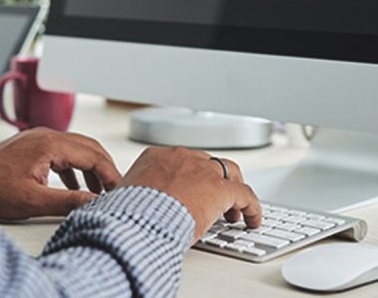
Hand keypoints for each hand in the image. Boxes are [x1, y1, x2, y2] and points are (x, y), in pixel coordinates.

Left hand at [0, 128, 120, 219]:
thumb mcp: (32, 200)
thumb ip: (68, 201)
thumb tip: (94, 203)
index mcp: (50, 144)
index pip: (92, 155)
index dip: (110, 173)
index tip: (119, 189)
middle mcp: (47, 135)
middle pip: (89, 147)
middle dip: (105, 167)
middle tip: (117, 187)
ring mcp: (40, 138)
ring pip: (77, 148)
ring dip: (92, 167)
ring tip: (101, 189)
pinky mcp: (33, 146)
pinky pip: (63, 152)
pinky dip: (75, 167)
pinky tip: (77, 184)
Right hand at [119, 147, 261, 240]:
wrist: (137, 220)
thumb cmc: (127, 214)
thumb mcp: (124, 198)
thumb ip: (132, 196)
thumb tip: (124, 207)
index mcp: (156, 158)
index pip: (180, 162)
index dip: (190, 178)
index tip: (192, 192)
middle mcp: (182, 158)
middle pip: (207, 163)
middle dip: (214, 180)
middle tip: (217, 199)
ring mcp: (203, 170)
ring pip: (229, 172)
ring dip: (234, 189)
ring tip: (235, 211)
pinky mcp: (220, 189)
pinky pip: (245, 195)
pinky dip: (252, 208)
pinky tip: (253, 220)